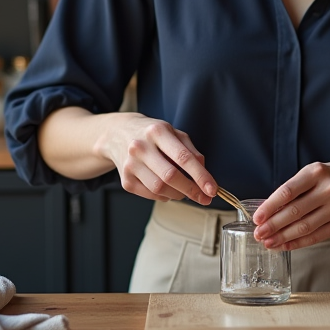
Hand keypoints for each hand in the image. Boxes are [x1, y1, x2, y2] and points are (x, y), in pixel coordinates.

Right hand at [94, 113, 216, 205]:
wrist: (118, 134)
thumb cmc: (152, 134)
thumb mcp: (173, 133)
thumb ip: (192, 152)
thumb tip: (204, 176)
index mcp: (157, 131)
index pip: (183, 157)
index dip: (200, 176)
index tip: (212, 189)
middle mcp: (141, 147)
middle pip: (170, 176)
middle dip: (192, 190)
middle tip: (204, 197)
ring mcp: (131, 165)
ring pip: (160, 189)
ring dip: (178, 194)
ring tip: (184, 189)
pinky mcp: (125, 181)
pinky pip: (151, 195)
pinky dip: (165, 196)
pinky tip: (167, 188)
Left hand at [252, 159, 329, 250]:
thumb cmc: (323, 179)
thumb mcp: (308, 175)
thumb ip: (290, 192)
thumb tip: (266, 215)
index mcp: (316, 172)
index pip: (288, 192)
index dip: (270, 207)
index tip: (257, 218)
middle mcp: (329, 189)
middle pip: (295, 212)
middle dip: (273, 225)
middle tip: (258, 234)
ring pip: (305, 227)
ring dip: (283, 237)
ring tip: (268, 242)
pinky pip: (316, 237)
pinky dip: (298, 243)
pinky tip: (285, 245)